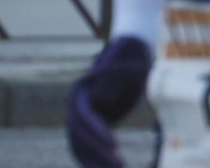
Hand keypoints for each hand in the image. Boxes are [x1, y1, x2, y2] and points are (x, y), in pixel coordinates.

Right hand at [66, 36, 151, 167]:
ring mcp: (82, 117)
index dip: (97, 132)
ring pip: (81, 146)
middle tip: (121, 165)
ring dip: (95, 162)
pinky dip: (95, 161)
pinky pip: (87, 148)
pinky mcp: (92, 124)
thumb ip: (116, 79)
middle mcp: (76, 106)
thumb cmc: (132, 56)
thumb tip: (102, 100)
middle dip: (99, 153)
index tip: (115, 144)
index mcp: (82, 91)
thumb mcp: (128, 65)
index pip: (84, 117)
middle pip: (80, 136)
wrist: (133, 52)